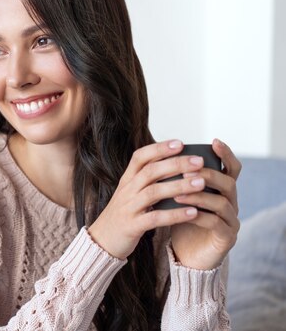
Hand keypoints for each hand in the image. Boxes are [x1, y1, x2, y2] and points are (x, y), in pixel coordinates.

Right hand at [88, 140, 207, 259]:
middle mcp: (126, 190)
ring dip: (179, 186)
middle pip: (150, 171)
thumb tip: (175, 165)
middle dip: (176, 164)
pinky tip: (193, 212)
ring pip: (154, 192)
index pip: (140, 157)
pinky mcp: (132, 226)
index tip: (180, 143)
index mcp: (127, 180)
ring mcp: (128, 208)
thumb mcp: (130, 193)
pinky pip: (155, 218)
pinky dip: (175, 214)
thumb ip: (147, 180)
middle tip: (199, 161)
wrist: (102, 240)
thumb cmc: (123, 214)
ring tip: (201, 183)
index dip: (159, 149)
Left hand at [170, 139, 240, 269]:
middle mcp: (231, 203)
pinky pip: (216, 224)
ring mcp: (231, 221)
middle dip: (207, 174)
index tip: (214, 142)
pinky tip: (184, 213)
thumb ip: (178, 178)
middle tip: (187, 170)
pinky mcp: (226, 238)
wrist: (186, 253)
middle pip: (228, 183)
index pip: (230, 168)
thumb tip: (162, 152)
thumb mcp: (179, 196)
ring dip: (199, 196)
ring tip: (178, 193)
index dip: (225, 154)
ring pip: (222, 203)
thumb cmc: (182, 220)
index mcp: (221, 190)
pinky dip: (199, 216)